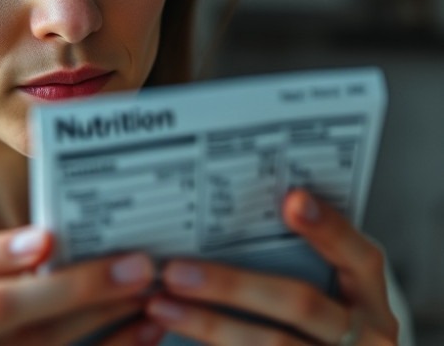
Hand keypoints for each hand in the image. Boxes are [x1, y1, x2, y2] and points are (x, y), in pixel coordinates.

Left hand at [144, 189, 398, 344]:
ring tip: (161, 305)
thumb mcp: (325, 292)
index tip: (291, 199)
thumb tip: (231, 207)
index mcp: (370, 299)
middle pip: (300, 304)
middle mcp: (366, 338)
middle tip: (176, 271)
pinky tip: (175, 332)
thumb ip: (294, 258)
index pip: (359, 257)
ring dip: (209, 325)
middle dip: (232, 285)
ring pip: (270, 344)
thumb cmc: (314, 323)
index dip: (329, 229)